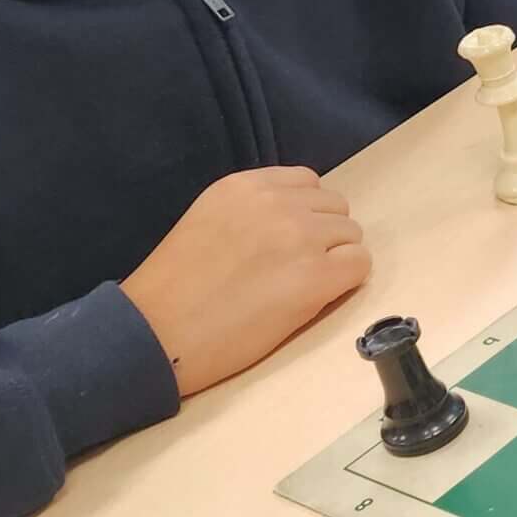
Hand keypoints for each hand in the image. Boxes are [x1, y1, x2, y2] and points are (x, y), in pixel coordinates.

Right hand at [124, 167, 370, 394]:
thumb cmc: (173, 290)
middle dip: (323, 237)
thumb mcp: (208, 220)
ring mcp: (300, 237)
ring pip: (351, 236)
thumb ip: (252, 210)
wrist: (156, 333)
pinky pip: (360, 265)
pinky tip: (315, 299)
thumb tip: (297, 218)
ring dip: (335, 260)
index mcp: (244, 185)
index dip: (306, 214)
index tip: (289, 241)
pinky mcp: (316, 276)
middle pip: (335, 208)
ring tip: (298, 287)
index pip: (307, 182)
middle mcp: (276, 202)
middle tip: (293, 270)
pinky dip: (346, 282)